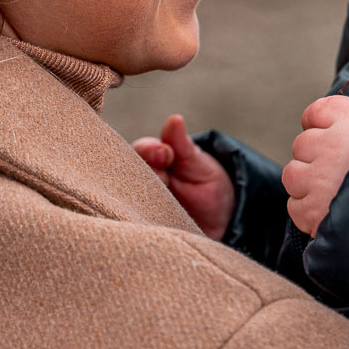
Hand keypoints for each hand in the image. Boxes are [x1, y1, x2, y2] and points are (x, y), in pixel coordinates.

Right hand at [133, 114, 233, 240]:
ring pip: (127, 200)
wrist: (221, 223)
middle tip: (165, 179)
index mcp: (153, 160)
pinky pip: (132, 225)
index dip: (150, 151)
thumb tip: (175, 119)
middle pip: (128, 174)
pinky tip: (151, 224)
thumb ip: (183, 145)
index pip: (140, 150)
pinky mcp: (142, 229)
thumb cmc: (208, 187)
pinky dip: (139, 224)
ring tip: (162, 203)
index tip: (167, 156)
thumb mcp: (199, 164)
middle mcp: (140, 181)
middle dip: (147, 175)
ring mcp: (138, 206)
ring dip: (141, 200)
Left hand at [282, 96, 348, 237]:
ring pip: (293, 175)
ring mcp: (320, 179)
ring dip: (308, 184)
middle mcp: (333, 146)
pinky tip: (333, 212)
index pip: (315, 112)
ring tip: (335, 192)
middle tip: (341, 170)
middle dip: (317, 158)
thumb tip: (345, 119)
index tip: (331, 135)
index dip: (322, 126)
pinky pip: (295, 207)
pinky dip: (310, 211)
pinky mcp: (315, 212)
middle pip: (302, 145)